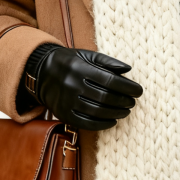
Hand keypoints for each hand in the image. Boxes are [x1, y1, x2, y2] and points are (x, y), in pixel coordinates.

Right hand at [27, 46, 142, 130]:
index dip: (127, 87)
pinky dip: (101, 124)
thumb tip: (128, 70)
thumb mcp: (87, 55)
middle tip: (132, 102)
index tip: (138, 91)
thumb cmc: (70, 62)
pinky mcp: (62, 114)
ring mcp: (66, 101)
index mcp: (80, 68)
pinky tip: (112, 121)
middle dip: (123, 101)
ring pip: (96, 111)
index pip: (110, 80)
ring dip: (116, 113)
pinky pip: (85, 123)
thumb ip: (107, 61)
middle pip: (105, 97)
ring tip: (126, 111)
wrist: (41, 72)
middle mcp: (72, 85)